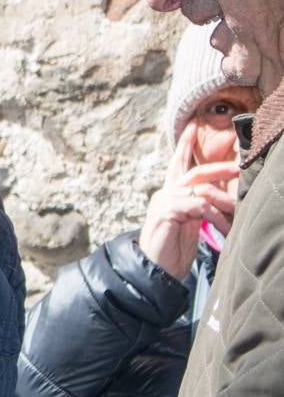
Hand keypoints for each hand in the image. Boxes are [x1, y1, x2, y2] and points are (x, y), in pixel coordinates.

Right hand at [138, 123, 237, 277]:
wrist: (155, 270)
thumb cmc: (173, 250)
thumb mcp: (190, 224)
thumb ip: (200, 208)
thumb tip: (222, 198)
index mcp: (169, 194)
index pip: (177, 164)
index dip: (185, 144)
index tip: (192, 125)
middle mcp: (164, 194)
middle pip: (194, 171)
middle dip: (219, 167)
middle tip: (240, 167)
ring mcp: (164, 202)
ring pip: (200, 189)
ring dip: (224, 200)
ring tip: (238, 211)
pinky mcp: (166, 213)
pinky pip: (198, 206)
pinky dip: (215, 216)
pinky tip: (224, 228)